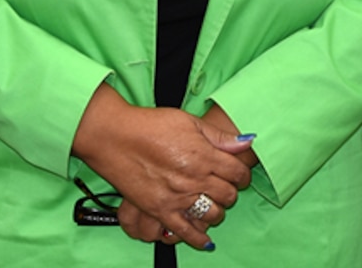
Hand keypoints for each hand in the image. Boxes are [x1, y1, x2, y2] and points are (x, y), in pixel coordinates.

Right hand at [72, 84, 253, 249]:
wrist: (115, 136)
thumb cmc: (150, 125)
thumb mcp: (189, 121)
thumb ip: (218, 136)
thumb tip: (246, 141)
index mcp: (203, 155)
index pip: (237, 171)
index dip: (243, 174)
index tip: (240, 174)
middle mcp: (194, 178)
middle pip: (228, 194)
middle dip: (231, 191)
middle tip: (225, 187)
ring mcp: (177, 197)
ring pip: (212, 214)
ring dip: (217, 210)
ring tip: (213, 203)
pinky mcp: (160, 210)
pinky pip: (185, 231)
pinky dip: (198, 239)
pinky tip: (206, 241)